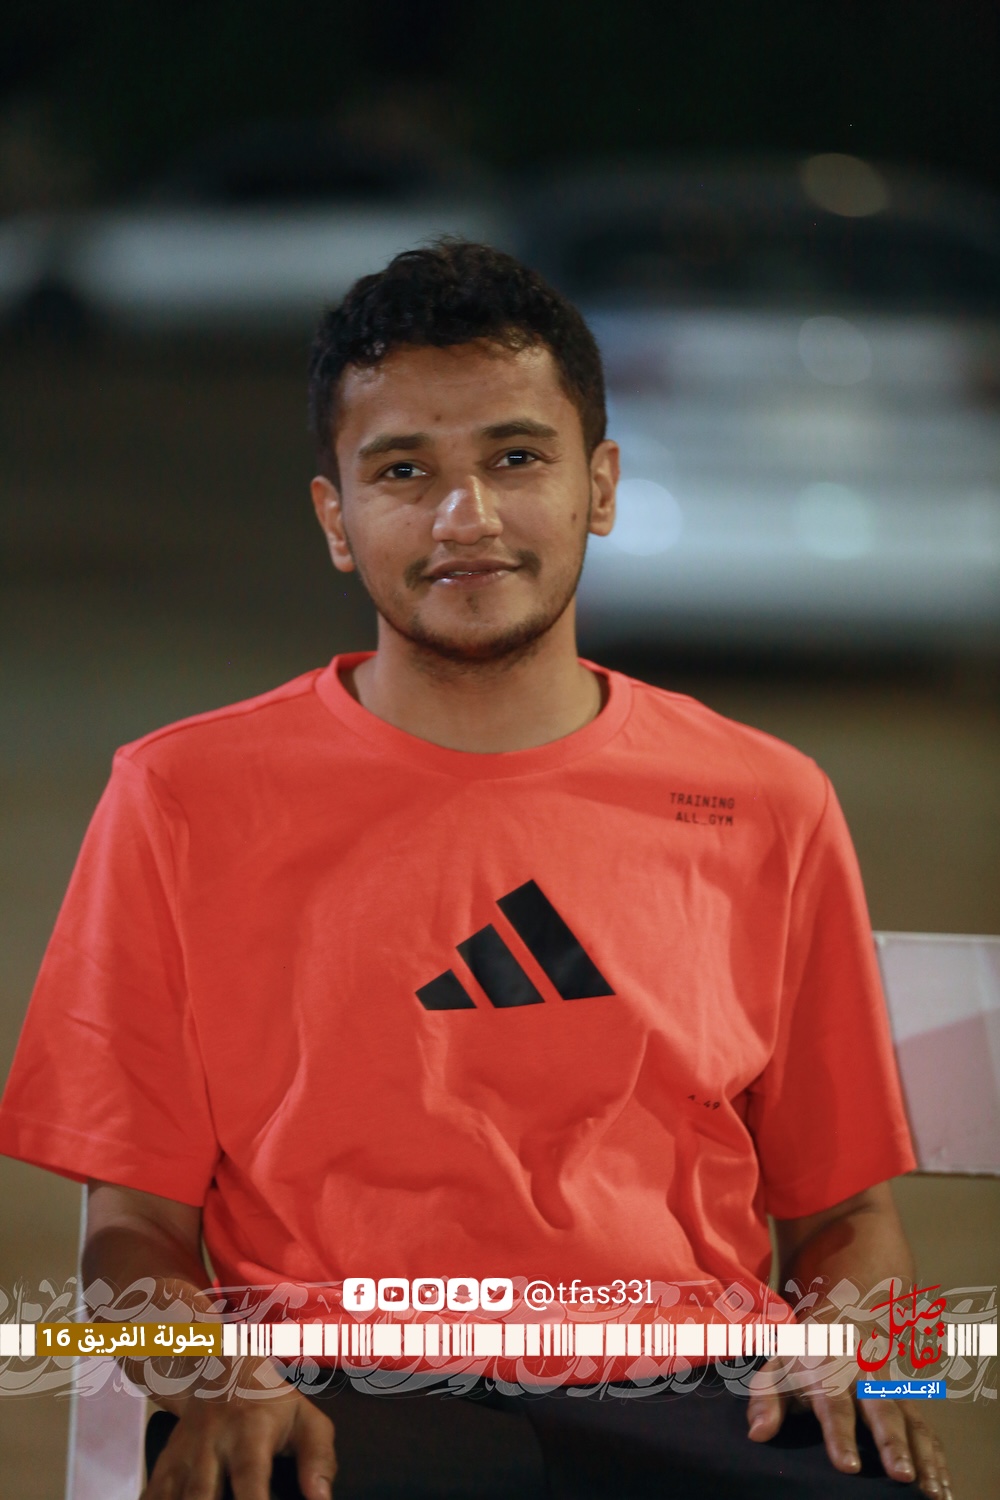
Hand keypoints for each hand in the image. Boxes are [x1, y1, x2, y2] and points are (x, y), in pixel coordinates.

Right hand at [141, 1374, 335, 1499]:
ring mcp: (182, 1456)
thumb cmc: (268, 1404)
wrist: (219, 1371)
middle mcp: (211, 1444)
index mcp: (249, 1431)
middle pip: (201, 1494)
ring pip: (172, 1497)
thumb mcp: (304, 1418)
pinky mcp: (164, 1466)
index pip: (249, 1476)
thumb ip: (319, 1458)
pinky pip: (152, 1496)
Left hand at [745, 1355, 951, 1497]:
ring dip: (923, 1455)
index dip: (840, 1434)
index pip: (834, 1401)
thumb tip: (758, 1434)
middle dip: (892, 1443)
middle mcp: (865, 1374)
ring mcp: (892, 1386)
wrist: (842, 1316)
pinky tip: (943, 1489)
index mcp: (828, 1364)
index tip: (848, 1467)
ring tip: (930, 1493)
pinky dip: (938, 1460)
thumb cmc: (803, 1355)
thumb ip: (764, 1399)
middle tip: (902, 1476)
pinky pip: (927, 1430)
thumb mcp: (776, 1366)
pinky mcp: (909, 1401)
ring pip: (911, 1419)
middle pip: (882, 1408)